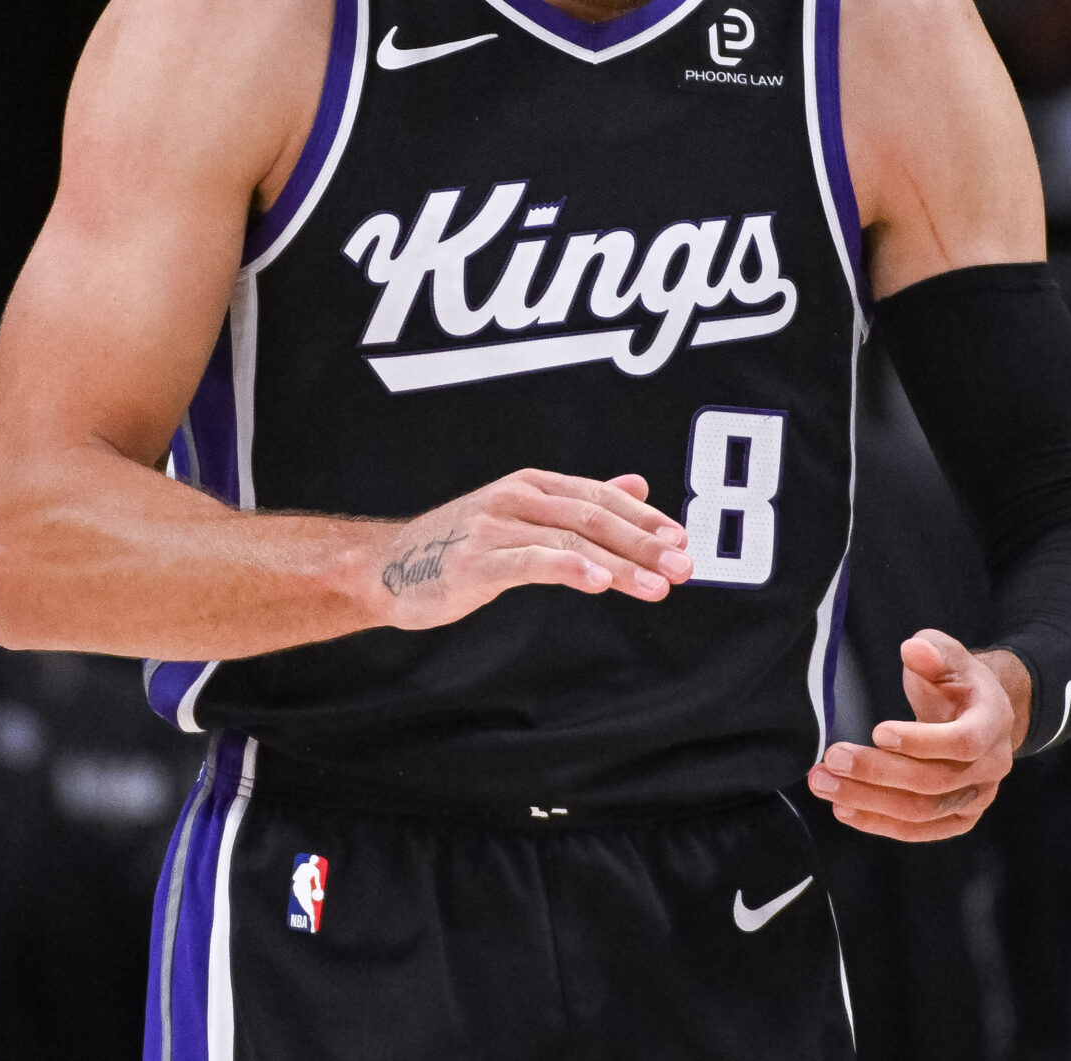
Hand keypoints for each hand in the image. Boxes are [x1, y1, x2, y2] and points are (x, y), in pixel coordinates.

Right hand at [371, 470, 691, 631]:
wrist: (386, 567)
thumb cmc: (460, 544)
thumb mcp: (523, 514)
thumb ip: (580, 502)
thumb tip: (639, 485)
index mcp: (532, 485)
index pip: (600, 497)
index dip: (644, 519)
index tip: (682, 540)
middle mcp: (517, 498)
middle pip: (593, 517)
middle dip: (644, 543)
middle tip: (684, 566)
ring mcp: (494, 527)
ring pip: (571, 541)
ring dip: (621, 563)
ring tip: (658, 585)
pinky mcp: (475, 561)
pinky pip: (531, 562)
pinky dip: (569, 569)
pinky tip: (599, 583)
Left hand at [806, 629, 1026, 841]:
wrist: (979, 715)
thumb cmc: (957, 683)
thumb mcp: (949, 656)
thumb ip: (933, 651)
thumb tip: (914, 649)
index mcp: (994, 722)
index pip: (963, 742)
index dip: (921, 741)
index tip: (877, 731)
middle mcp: (991, 767)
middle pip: (933, 782)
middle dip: (878, 772)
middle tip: (833, 758)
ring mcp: (976, 798)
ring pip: (921, 811)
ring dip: (868, 801)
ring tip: (824, 783)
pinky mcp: (958, 819)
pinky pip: (918, 831)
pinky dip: (878, 822)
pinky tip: (844, 808)